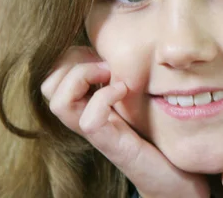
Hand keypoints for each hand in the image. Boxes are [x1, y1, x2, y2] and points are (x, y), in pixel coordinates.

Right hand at [40, 46, 209, 197]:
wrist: (174, 176)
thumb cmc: (156, 133)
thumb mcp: (135, 96)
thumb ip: (120, 76)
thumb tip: (117, 45)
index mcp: (87, 104)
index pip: (53, 75)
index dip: (70, 56)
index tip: (101, 55)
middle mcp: (84, 118)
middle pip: (48, 86)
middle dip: (73, 63)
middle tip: (105, 65)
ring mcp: (96, 133)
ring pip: (58, 102)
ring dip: (84, 77)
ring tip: (112, 76)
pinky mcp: (111, 145)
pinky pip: (89, 119)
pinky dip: (105, 96)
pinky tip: (124, 91)